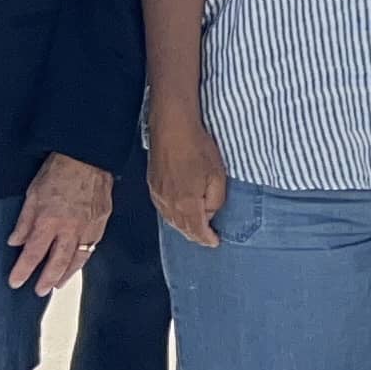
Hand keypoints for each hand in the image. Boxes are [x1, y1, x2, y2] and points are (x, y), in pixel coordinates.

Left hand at [7, 153, 113, 295]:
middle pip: (58, 262)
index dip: (23, 270)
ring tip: (58, 284)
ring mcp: (89, 226)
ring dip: (67, 273)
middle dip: (47, 279)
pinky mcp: (102, 221)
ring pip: (78, 258)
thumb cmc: (59, 171)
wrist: (87, 156)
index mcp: (49, 220)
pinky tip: (77, 262)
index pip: (34, 253)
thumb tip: (15, 242)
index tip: (15, 281)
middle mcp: (70, 227)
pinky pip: (93, 245)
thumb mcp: (32, 194)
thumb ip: (24, 221)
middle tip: (39, 291)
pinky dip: (84, 258)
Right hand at [149, 121, 228, 247]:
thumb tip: (210, 213)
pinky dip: (173, 215)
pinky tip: (179, 212)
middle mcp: (168, 203)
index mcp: (186, 204)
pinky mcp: (152, 184)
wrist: (173, 128)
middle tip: (207, 238)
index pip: (197, 230)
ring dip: (184, 226)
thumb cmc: (197, 148)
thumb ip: (215, 200)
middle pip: (182, 228)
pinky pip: (163, 207)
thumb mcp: (217, 176)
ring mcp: (158, 194)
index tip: (215, 242)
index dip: (207, 238)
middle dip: (195, 235)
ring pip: (171, 219)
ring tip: (195, 229)